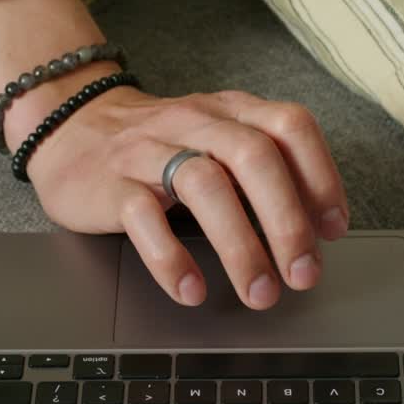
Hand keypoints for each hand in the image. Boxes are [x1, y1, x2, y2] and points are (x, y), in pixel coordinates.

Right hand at [23, 86, 349, 308]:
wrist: (70, 127)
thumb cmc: (159, 146)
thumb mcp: (216, 142)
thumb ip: (264, 172)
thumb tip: (317, 231)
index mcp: (231, 111)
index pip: (291, 126)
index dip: (320, 176)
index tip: (333, 229)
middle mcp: (195, 122)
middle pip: (254, 156)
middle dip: (287, 221)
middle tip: (303, 274)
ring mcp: (149, 150)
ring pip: (203, 184)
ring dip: (239, 245)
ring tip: (258, 292)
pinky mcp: (110, 184)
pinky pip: (143, 217)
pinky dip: (171, 258)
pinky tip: (191, 289)